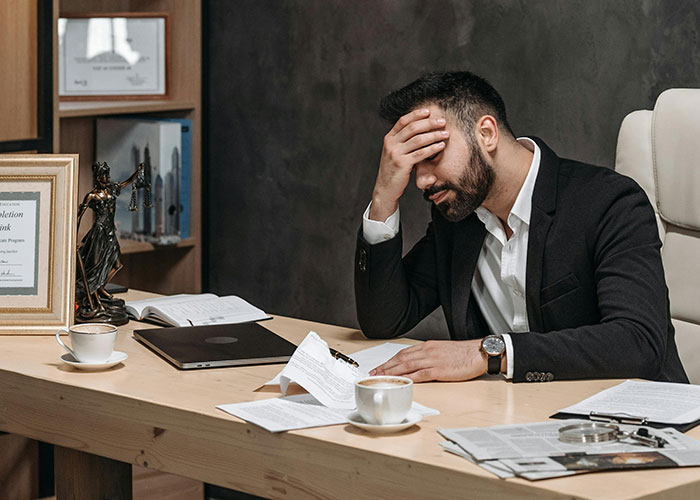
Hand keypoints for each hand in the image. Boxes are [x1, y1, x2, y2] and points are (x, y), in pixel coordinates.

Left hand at [369, 340, 487, 382]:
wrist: (478, 352)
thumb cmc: (463, 353)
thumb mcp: (442, 350)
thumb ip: (429, 355)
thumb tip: (417, 363)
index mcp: (427, 346)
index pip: (403, 353)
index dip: (389, 361)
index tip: (380, 366)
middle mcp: (427, 351)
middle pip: (401, 359)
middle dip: (386, 367)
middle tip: (374, 373)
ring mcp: (432, 361)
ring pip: (407, 366)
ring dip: (392, 373)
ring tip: (381, 378)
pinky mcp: (439, 370)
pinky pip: (421, 374)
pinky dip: (409, 378)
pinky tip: (401, 382)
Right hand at [370, 108, 447, 220]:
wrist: (385, 188)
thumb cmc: (394, 170)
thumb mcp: (394, 152)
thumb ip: (402, 141)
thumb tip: (418, 128)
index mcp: (388, 138)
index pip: (403, 121)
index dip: (416, 114)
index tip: (429, 111)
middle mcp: (391, 144)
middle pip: (412, 128)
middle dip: (429, 123)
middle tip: (442, 121)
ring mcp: (395, 153)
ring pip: (418, 139)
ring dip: (434, 135)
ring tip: (445, 133)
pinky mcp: (402, 164)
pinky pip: (421, 153)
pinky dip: (433, 148)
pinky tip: (441, 145)